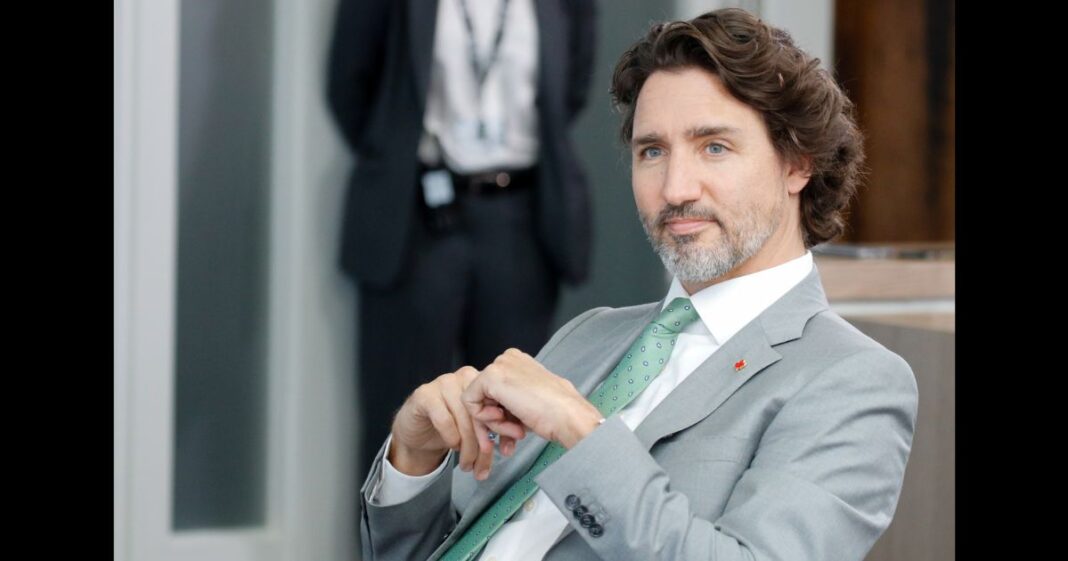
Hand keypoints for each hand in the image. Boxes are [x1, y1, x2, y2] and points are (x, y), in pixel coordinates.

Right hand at [390, 366, 526, 477]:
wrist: (417, 431)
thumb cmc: (449, 428)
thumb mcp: (476, 429)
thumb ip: (492, 432)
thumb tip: (509, 447)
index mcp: (481, 382)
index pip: (496, 405)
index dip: (503, 430)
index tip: (507, 450)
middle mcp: (463, 377)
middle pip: (480, 413)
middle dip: (484, 444)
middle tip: (483, 467)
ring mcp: (443, 383)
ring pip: (464, 418)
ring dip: (468, 447)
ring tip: (468, 465)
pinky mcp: (424, 394)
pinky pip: (444, 418)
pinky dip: (451, 436)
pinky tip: (453, 446)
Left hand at [462, 349, 603, 458]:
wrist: (567, 416)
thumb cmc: (557, 413)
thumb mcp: (529, 401)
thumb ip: (511, 402)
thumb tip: (496, 412)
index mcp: (518, 362)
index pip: (495, 391)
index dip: (503, 415)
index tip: (517, 428)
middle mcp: (507, 359)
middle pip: (485, 396)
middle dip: (497, 421)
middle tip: (514, 436)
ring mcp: (499, 366)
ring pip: (478, 400)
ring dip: (496, 424)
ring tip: (515, 432)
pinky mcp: (490, 377)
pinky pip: (471, 402)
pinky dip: (485, 419)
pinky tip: (507, 423)